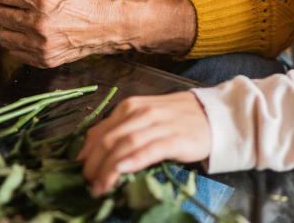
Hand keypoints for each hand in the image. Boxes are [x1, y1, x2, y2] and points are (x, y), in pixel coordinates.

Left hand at [0, 0, 122, 66]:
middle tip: (13, 6)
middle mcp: (38, 24)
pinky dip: (18, 43)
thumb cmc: (86, 2)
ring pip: (3, 36)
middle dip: (4, 9)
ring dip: (9, 28)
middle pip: (0, 16)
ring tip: (22, 22)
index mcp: (42, 1)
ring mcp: (41, 45)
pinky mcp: (44, 60)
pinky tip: (31, 36)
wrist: (109, 26)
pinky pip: (15, 52)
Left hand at [78, 92, 211, 195]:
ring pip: (125, 146)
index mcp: (130, 108)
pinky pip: (150, 149)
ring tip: (99, 187)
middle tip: (87, 185)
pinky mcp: (175, 138)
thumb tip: (89, 151)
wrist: (214, 115)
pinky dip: (134, 160)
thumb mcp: (144, 118)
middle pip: (109, 140)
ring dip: (108, 169)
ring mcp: (158, 124)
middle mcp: (141, 113)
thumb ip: (120, 129)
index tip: (79, 172)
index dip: (87, 154)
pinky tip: (123, 170)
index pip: (100, 131)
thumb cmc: (177, 119)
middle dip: (94, 165)